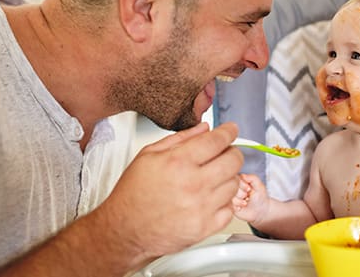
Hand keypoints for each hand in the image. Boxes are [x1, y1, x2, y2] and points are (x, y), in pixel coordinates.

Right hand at [97, 121, 242, 259]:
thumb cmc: (133, 194)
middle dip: (232, 152)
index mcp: (178, 163)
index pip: (217, 140)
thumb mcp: (148, 155)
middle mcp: (193, 184)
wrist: (125, 230)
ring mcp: (201, 208)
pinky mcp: (205, 228)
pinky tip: (211, 197)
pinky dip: (224, 202)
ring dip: (228, 177)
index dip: (229, 132)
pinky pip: (230, 209)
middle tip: (225, 152)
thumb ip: (180, 138)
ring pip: (234, 184)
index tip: (231, 130)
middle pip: (233, 160)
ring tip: (213, 177)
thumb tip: (204, 128)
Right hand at [232, 173, 268, 224]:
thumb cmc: (260, 197)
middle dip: (242, 193)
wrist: (260, 210)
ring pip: (231, 197)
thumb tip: (242, 175)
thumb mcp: (260, 186)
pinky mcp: (230, 205)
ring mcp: (231, 196)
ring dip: (240, 201)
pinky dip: (237, 206)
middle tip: (247, 196)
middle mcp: (234, 187)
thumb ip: (253, 178)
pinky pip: (230, 205)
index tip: (249, 189)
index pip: (236, 179)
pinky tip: (241, 207)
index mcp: (240, 180)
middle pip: (232, 188)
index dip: (242, 185)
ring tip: (246, 202)